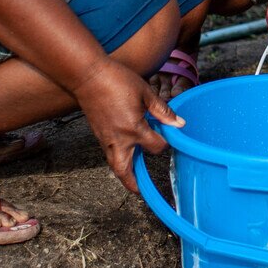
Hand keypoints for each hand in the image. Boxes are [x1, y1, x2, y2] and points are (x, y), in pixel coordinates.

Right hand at [72, 58, 183, 192]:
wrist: (87, 75)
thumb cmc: (117, 80)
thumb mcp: (145, 93)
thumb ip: (162, 111)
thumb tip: (180, 124)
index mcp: (134, 129)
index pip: (155, 146)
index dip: (165, 143)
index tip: (170, 135)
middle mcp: (119, 139)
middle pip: (125, 171)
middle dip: (134, 183)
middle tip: (142, 192)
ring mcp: (106, 138)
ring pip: (114, 165)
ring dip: (124, 174)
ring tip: (134, 179)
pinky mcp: (98, 134)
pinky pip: (109, 154)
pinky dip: (117, 160)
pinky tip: (126, 155)